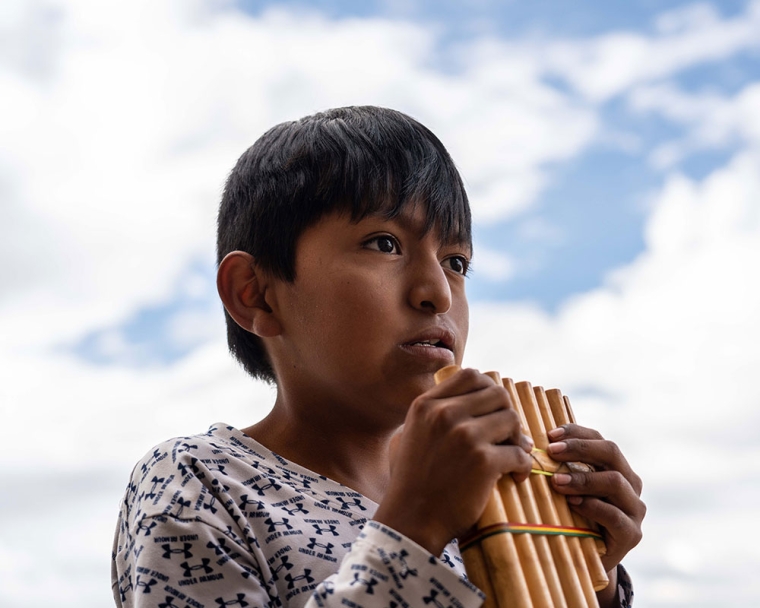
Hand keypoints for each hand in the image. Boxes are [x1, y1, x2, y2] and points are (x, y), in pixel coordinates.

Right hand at [373, 368, 532, 555]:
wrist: (410, 520)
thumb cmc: (413, 481)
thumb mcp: (412, 434)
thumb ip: (435, 412)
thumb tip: (473, 396)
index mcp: (426, 405)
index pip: (470, 375)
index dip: (488, 390)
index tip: (491, 412)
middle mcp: (444, 414)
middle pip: (497, 393)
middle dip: (507, 413)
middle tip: (506, 436)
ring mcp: (464, 436)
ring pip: (512, 419)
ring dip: (517, 439)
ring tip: (512, 456)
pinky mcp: (483, 462)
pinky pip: (520, 453)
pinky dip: (523, 465)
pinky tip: (516, 476)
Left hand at [546, 424, 644, 572]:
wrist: (588, 558)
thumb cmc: (575, 517)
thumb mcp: (570, 489)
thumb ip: (563, 468)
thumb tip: (530, 444)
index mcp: (618, 468)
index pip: (601, 440)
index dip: (576, 433)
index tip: (550, 434)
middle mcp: (631, 484)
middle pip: (611, 453)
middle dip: (579, 448)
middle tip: (552, 451)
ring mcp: (634, 509)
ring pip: (615, 482)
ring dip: (582, 478)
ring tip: (557, 480)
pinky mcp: (631, 534)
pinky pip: (615, 516)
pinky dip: (592, 506)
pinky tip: (572, 504)